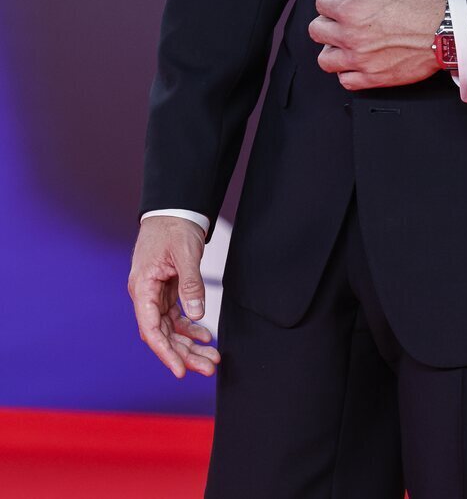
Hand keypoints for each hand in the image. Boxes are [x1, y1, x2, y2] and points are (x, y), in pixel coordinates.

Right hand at [128, 217, 220, 378]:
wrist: (173, 209)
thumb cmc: (173, 227)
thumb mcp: (184, 254)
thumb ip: (190, 284)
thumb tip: (197, 314)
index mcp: (142, 288)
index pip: (151, 329)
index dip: (166, 352)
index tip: (181, 370)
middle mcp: (145, 295)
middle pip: (163, 334)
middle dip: (184, 353)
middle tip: (208, 367)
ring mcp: (155, 294)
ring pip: (171, 328)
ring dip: (189, 344)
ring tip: (212, 357)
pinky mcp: (166, 291)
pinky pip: (176, 316)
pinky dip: (190, 327)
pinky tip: (205, 335)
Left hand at [309, 0, 444, 90]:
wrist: (447, 32)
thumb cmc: (424, 4)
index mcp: (352, 8)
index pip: (322, 1)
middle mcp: (350, 36)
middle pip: (317, 30)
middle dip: (328, 18)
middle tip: (342, 15)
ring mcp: (360, 60)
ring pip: (325, 59)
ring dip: (332, 47)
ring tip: (344, 41)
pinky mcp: (373, 78)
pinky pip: (345, 80)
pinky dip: (346, 71)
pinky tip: (356, 60)